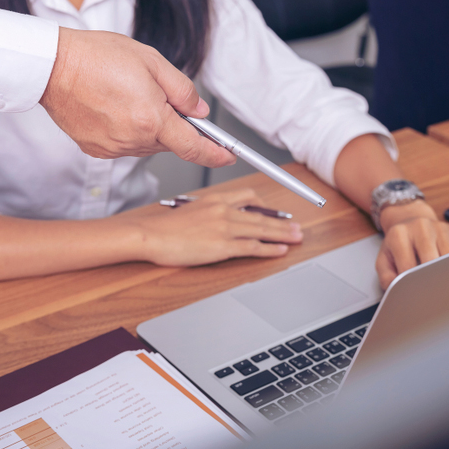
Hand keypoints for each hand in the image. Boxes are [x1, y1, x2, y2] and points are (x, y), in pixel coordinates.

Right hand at [40, 28, 234, 166]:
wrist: (52, 66)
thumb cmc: (97, 57)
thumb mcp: (151, 61)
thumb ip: (181, 89)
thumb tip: (198, 110)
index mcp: (151, 119)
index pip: (193, 147)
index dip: (215, 154)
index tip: (227, 156)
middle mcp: (132, 139)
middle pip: (169, 142)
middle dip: (172, 123)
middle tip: (156, 93)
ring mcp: (112, 147)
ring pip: (146, 143)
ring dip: (149, 126)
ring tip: (127, 94)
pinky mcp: (96, 149)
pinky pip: (124, 144)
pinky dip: (127, 129)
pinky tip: (113, 106)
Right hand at [119, 189, 303, 265]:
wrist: (151, 235)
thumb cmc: (164, 228)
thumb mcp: (189, 211)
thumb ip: (207, 213)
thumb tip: (217, 221)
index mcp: (215, 200)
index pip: (248, 197)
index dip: (265, 206)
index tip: (275, 212)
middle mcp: (223, 210)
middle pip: (260, 215)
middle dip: (281, 222)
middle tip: (296, 226)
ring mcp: (224, 228)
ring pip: (262, 230)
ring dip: (283, 235)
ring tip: (297, 238)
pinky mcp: (222, 246)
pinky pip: (252, 247)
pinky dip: (270, 249)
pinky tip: (280, 251)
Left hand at [375, 201, 448, 289]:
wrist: (411, 220)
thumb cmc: (398, 244)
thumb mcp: (384, 260)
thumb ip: (386, 277)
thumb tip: (396, 290)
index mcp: (399, 234)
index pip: (408, 267)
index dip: (413, 286)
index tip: (417, 297)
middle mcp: (421, 227)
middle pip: (432, 262)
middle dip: (433, 281)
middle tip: (433, 296)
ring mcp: (440, 228)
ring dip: (448, 275)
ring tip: (442, 283)